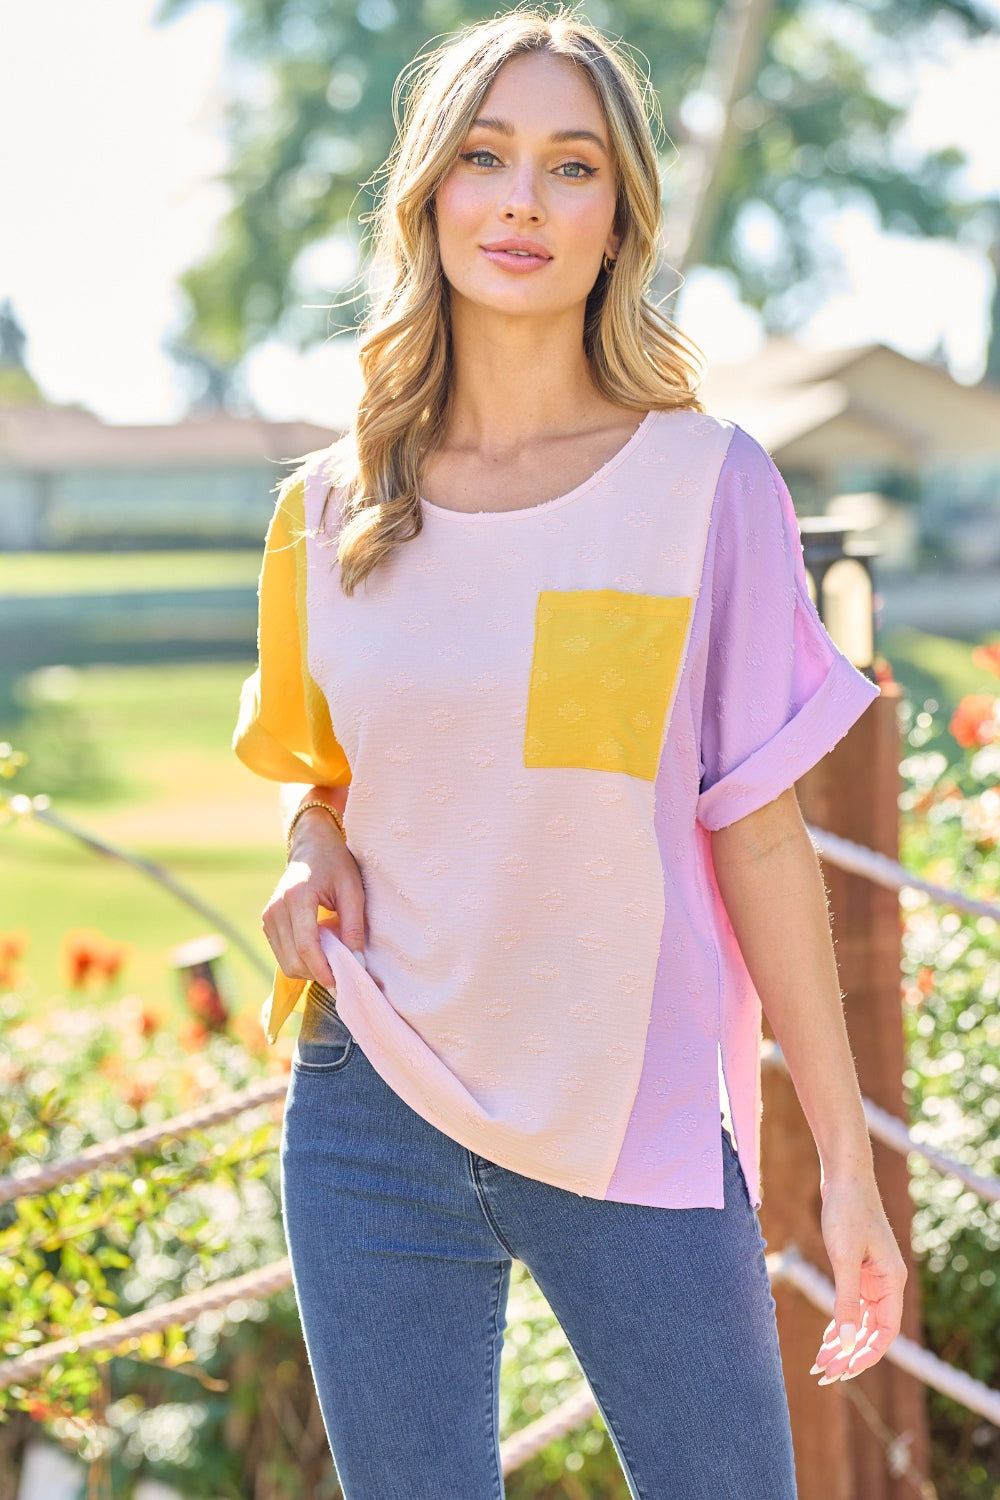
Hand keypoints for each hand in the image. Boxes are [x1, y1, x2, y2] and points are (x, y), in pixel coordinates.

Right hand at [261, 809, 366, 987]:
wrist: (312, 847)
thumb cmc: (336, 865)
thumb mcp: (353, 890)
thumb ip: (354, 926)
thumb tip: (356, 962)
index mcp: (297, 897)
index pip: (306, 946)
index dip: (323, 969)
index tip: (341, 981)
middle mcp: (276, 908)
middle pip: (293, 959)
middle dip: (317, 973)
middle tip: (341, 974)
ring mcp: (268, 916)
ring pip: (285, 961)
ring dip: (308, 969)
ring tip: (331, 961)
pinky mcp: (267, 922)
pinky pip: (281, 954)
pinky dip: (300, 961)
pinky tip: (318, 952)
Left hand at [811, 1176, 906, 1384]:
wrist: (843, 1177)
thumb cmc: (847, 1211)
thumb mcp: (844, 1258)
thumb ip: (847, 1301)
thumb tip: (847, 1343)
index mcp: (892, 1282)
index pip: (886, 1332)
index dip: (866, 1355)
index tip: (843, 1371)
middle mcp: (887, 1283)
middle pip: (872, 1331)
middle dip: (850, 1354)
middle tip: (825, 1374)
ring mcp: (873, 1277)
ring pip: (861, 1321)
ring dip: (843, 1343)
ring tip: (821, 1364)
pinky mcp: (858, 1269)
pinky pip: (852, 1305)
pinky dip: (840, 1323)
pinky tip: (826, 1340)